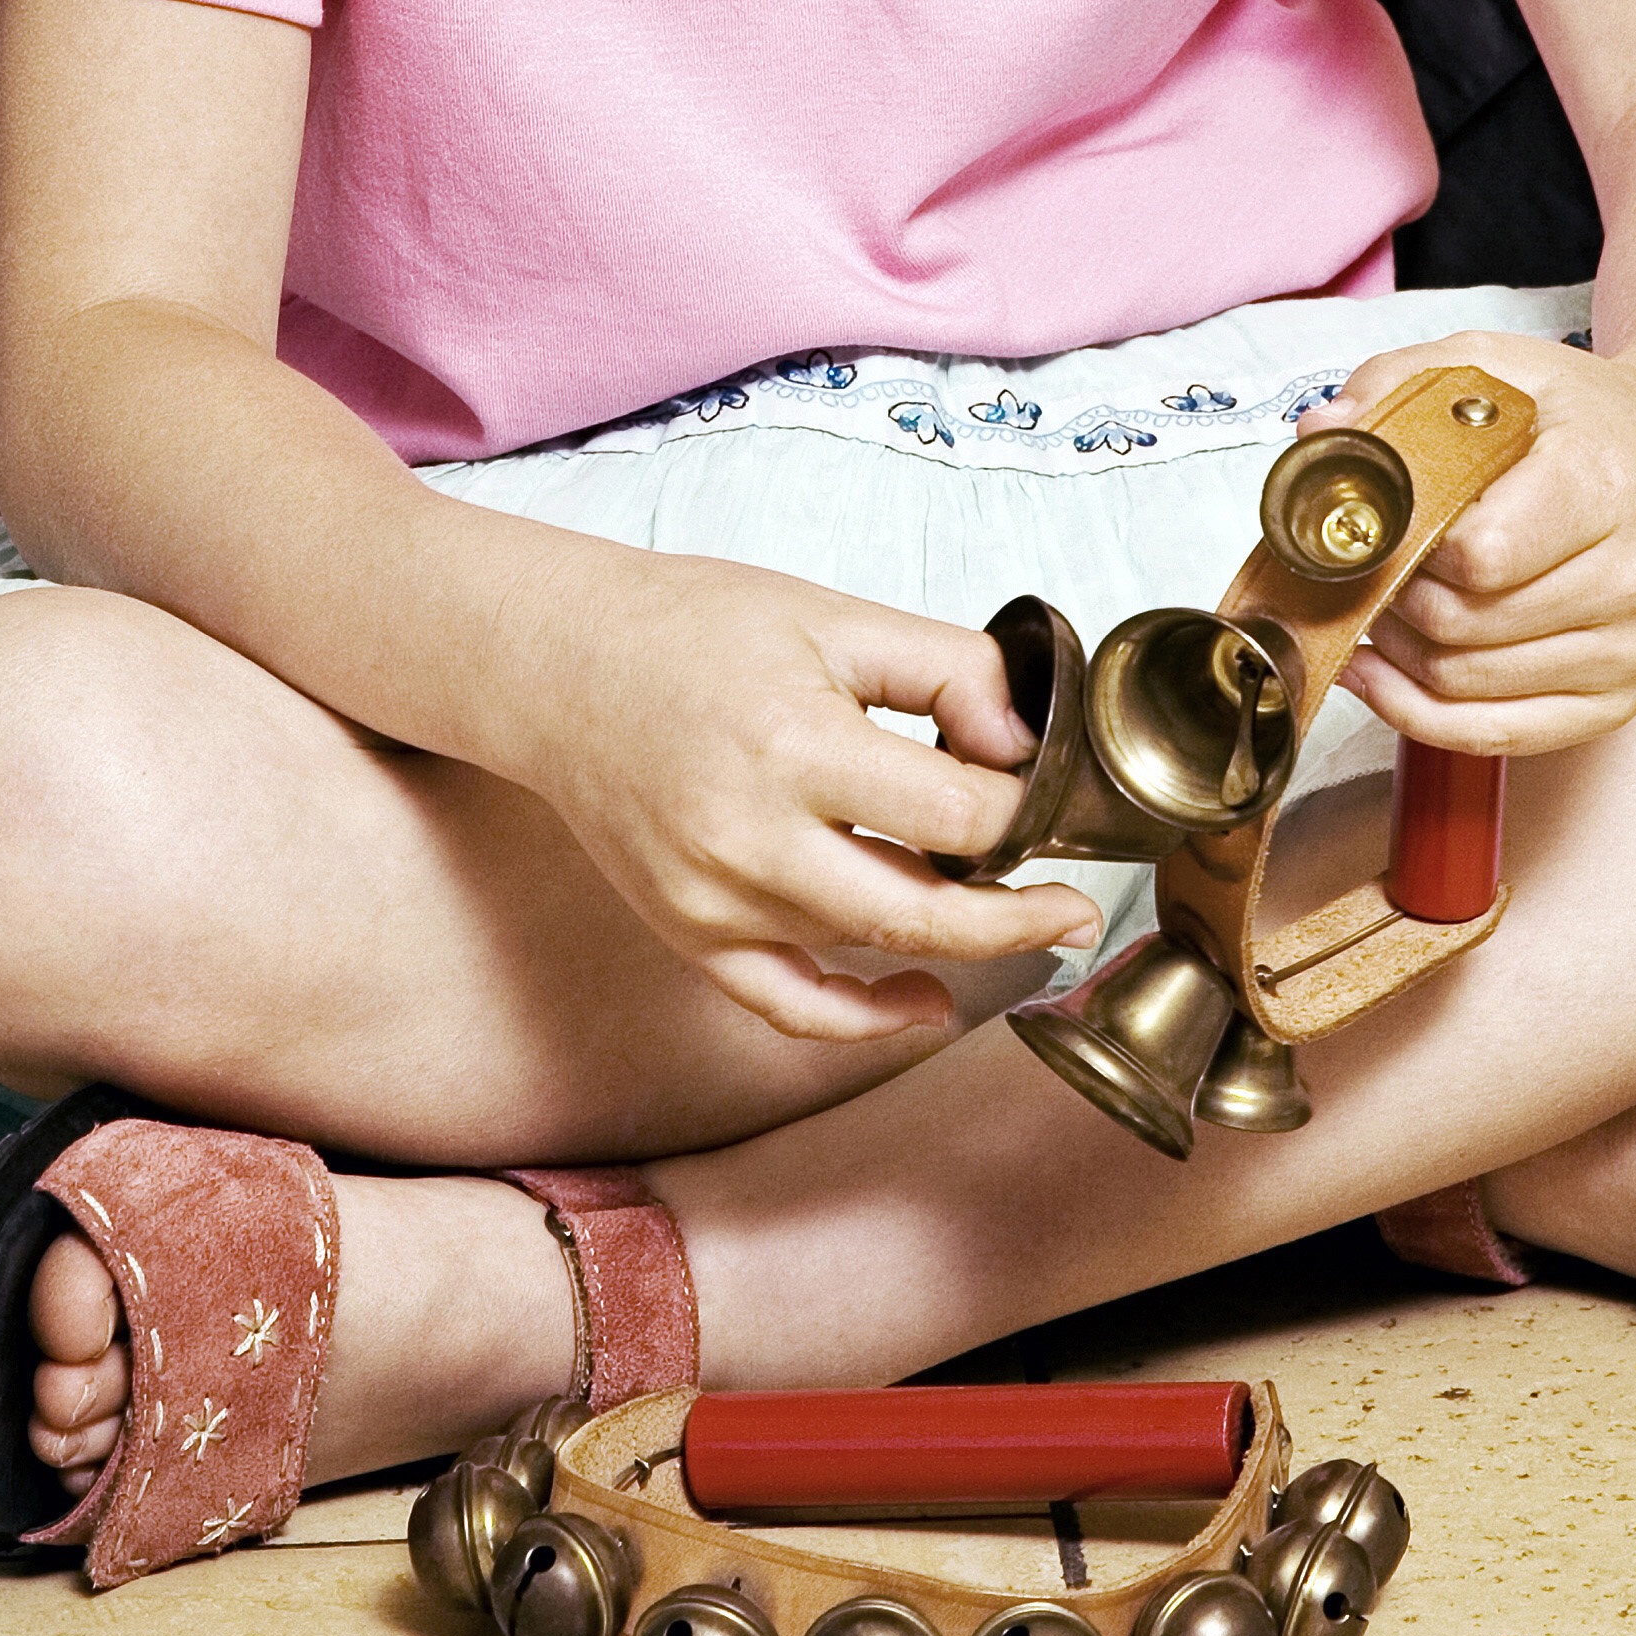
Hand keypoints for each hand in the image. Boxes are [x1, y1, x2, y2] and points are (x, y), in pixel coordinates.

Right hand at [509, 547, 1104, 1042]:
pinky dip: (863, 1019)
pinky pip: (788, 1007)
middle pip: (925, 913)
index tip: (1047, 799)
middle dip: (1020, 914)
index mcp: (794, 745)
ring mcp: (714, 900)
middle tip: (1077, 907)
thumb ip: (945, 668)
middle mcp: (750, 838)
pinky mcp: (690, 933)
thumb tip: (1024, 743)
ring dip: (953, 942)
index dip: (1022, 813)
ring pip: (868, 950)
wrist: (558, 665)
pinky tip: (924, 1001)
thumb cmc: (691, 629)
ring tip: (1008, 911)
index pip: (955, 812)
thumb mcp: (833, 616)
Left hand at [1334, 328, 1635, 758]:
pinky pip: (1497, 735)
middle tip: (1365, 566)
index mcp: (1606, 481)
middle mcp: (1635, 574)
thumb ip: (1401, 384)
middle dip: (1390, 599)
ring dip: (1398, 653)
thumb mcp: (1498, 366)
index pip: (1481, 554)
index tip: (1382, 521)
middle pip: (1464, 625)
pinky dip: (1420, 713)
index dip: (1409, 545)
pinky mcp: (1621, 698)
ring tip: (1376, 605)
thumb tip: (1322, 433)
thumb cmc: (1582, 418)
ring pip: (1467, 684)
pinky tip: (1379, 673)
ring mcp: (1634, 647)